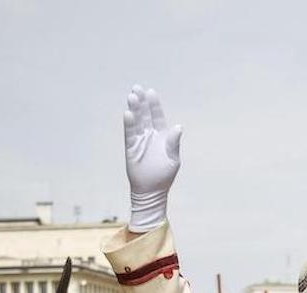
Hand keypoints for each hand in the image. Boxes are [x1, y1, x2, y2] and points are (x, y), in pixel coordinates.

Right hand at [124, 85, 181, 231]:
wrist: (152, 191)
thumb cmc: (164, 175)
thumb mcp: (173, 159)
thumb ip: (174, 142)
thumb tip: (178, 127)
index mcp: (161, 136)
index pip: (157, 116)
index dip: (154, 104)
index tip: (150, 92)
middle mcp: (149, 135)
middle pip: (144, 115)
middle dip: (141, 102)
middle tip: (136, 88)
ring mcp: (139, 141)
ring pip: (136, 122)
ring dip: (134, 109)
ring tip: (132, 96)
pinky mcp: (131, 149)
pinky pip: (129, 134)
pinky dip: (129, 124)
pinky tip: (127, 113)